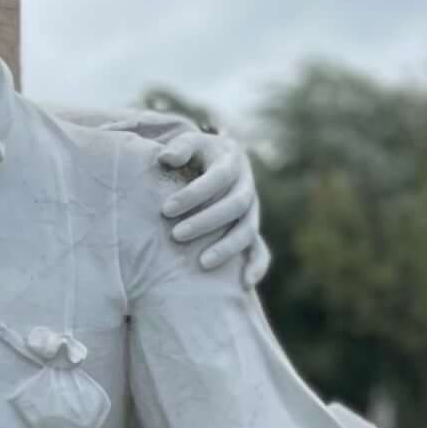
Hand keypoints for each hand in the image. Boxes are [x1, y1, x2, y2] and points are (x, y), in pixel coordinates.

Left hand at [131, 113, 267, 280]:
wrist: (215, 162)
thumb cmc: (195, 154)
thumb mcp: (187, 143)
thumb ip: (178, 148)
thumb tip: (166, 158)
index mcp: (232, 162)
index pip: (217, 179)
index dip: (193, 195)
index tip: (165, 209)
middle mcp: (247, 187)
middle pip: (234, 206)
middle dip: (206, 222)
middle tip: (175, 235)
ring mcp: (252, 210)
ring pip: (248, 230)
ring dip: (227, 247)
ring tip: (202, 263)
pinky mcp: (251, 229)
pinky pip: (261, 250)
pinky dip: (256, 266)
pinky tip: (244, 284)